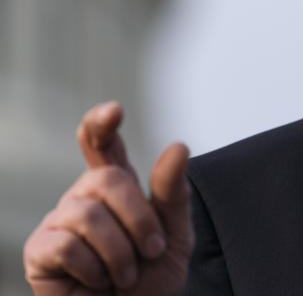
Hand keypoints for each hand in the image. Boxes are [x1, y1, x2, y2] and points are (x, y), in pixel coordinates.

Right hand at [23, 102, 193, 294]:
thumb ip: (172, 193)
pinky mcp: (39, 252)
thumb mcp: (174, 235)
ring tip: (127, 276)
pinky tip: (98, 283)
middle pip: (106, 179)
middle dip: (138, 216)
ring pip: (87, 213)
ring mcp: (58, 222)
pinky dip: (94, 269)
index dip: (101, 123)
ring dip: (120, 250)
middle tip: (153, 250)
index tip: (114, 111)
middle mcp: (84, 198)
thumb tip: (177, 146)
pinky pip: (65, 245)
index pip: (101, 144)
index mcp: (116, 187)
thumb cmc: (151, 280)